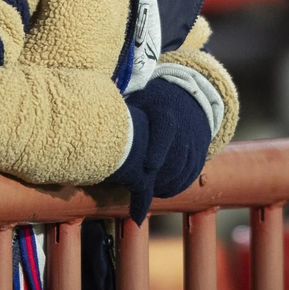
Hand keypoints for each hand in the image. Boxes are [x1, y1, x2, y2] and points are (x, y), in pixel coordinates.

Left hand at [106, 79, 212, 223]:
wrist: (184, 99)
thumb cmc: (149, 104)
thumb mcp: (137, 103)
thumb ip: (121, 119)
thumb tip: (89, 128)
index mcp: (163, 110)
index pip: (166, 126)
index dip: (158, 146)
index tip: (148, 166)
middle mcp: (183, 126)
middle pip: (175, 157)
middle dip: (158, 176)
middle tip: (140, 187)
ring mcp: (193, 141)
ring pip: (182, 170)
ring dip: (164, 185)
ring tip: (147, 190)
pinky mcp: (199, 154)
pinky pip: (189, 175)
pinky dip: (175, 187)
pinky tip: (160, 190)